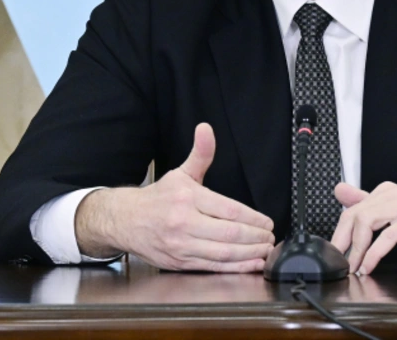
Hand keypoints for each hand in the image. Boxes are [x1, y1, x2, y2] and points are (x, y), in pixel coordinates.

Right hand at [75, 123, 274, 271]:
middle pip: (229, 233)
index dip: (252, 218)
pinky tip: (249, 263)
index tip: (267, 222)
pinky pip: (212, 267)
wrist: (126, 221)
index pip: (228, 210)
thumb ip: (201, 153)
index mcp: (188, 198)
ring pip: (222, 253)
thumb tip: (206, 129)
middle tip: (270, 237)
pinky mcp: (180, 262)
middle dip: (255, 237)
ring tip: (265, 250)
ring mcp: (181, 245)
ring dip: (249, 253)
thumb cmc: (158, 199)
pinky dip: (234, 267)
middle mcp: (184, 222)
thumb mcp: (181, 173)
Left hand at [330, 181, 396, 274]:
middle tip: (339, 264)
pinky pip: (388, 236)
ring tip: (353, 268)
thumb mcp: (394, 219)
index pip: (351, 210)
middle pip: (355, 215)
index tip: (333, 254)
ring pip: (368, 222)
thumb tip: (340, 191)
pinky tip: (370, 267)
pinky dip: (374, 254)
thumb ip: (368, 206)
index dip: (338, 234)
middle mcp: (394, 194)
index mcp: (386, 192)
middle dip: (342, 242)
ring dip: (357, 250)